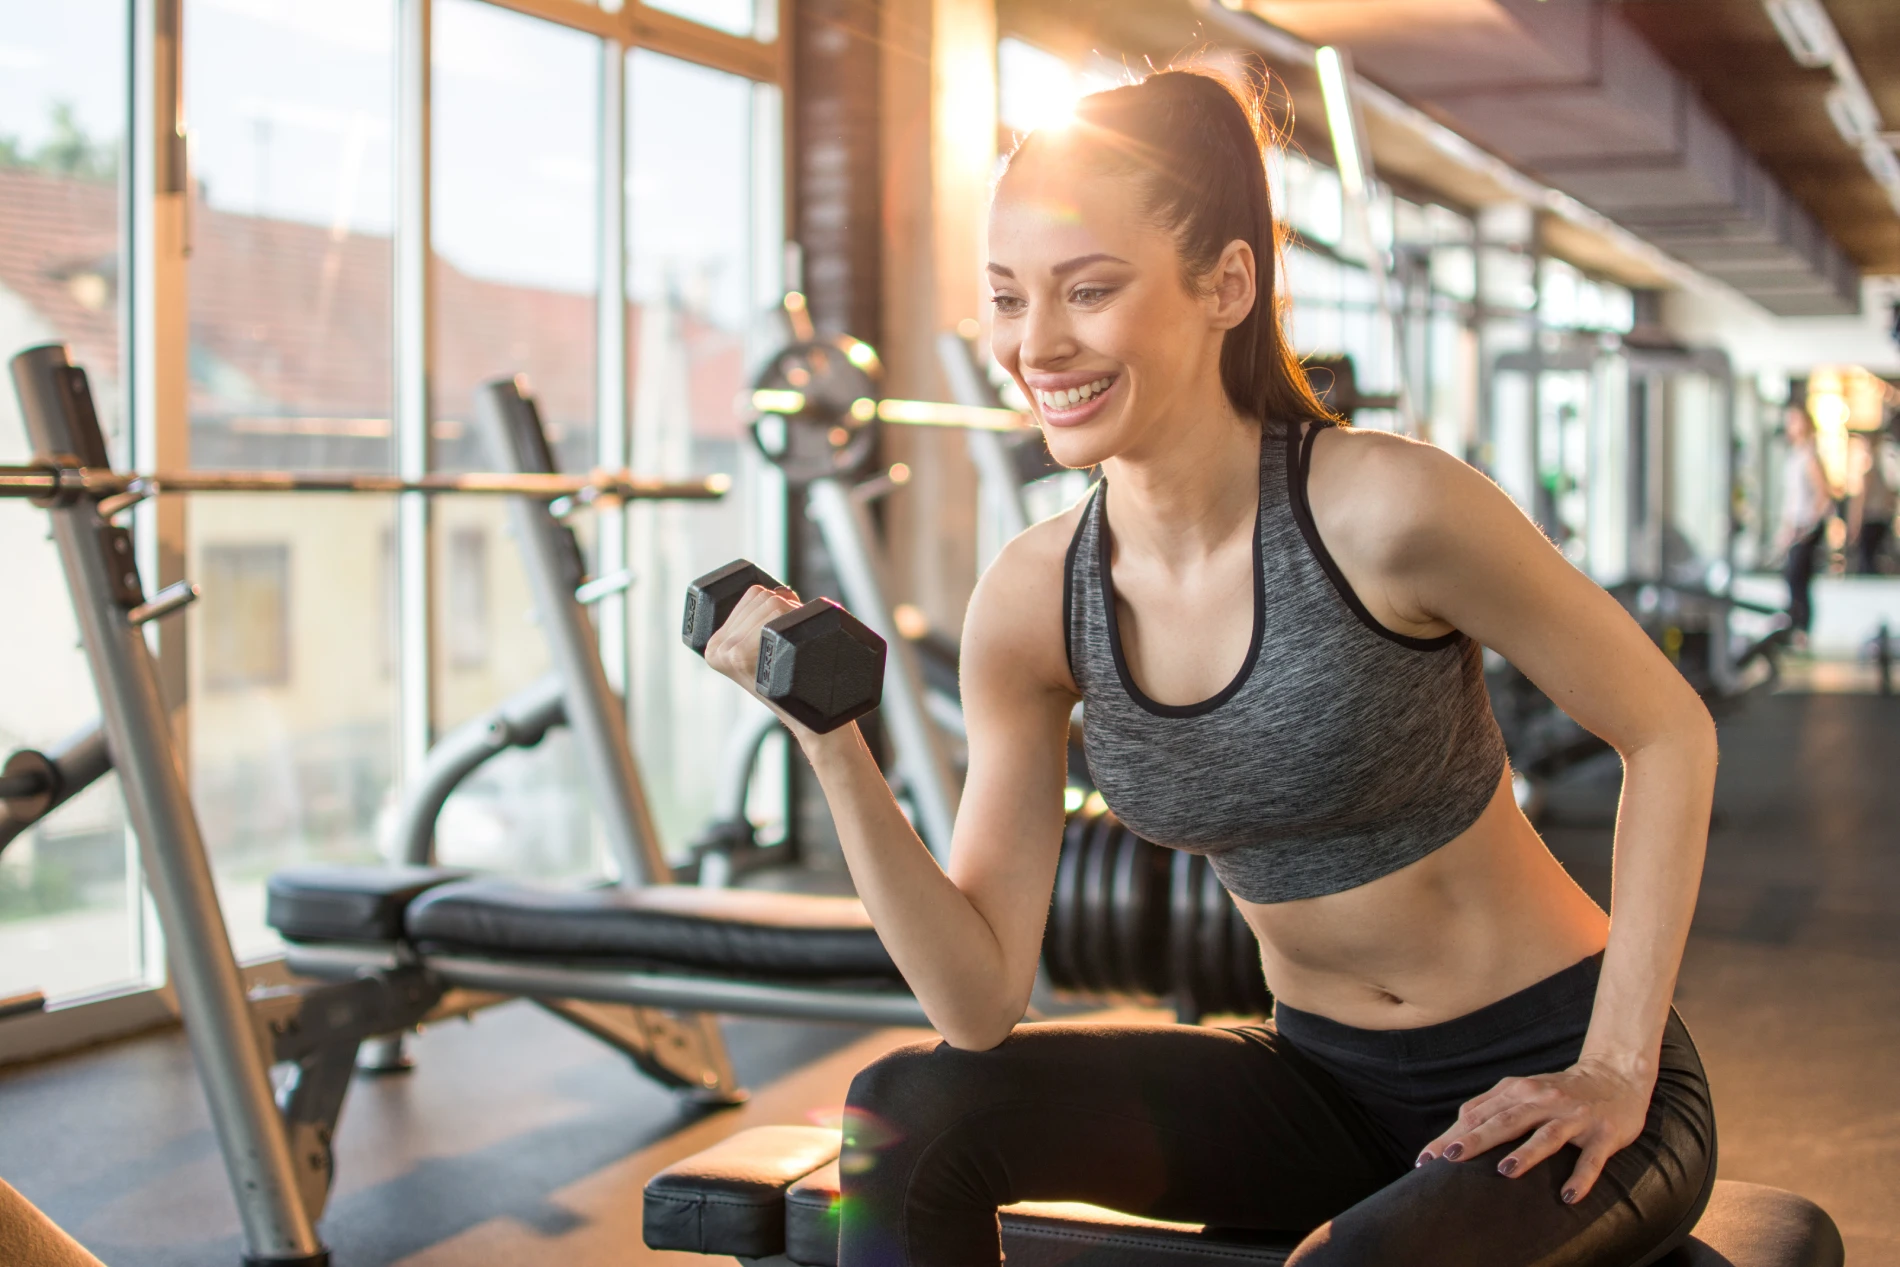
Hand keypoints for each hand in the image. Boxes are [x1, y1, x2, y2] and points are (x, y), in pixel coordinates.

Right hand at [701, 583, 821, 743]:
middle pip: (762, 595)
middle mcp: (716, 648)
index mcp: (714, 645)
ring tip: (797, 644)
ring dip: (795, 615)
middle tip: (795, 639)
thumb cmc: (795, 687)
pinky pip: (776, 617)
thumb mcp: (768, 653)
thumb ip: (762, 622)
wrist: (810, 721)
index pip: (752, 593)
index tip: (786, 630)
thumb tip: (777, 589)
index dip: (779, 603)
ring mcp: (727, 653)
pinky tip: (794, 647)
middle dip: (787, 608)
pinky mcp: (742, 656)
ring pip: (772, 602)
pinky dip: (793, 622)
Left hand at [1416, 1055, 1653, 1203]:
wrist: (1616, 1075)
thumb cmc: (1558, 1091)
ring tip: (1505, 1171)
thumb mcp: (1521, 1092)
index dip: (1451, 1136)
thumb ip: (1490, 1108)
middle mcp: (1542, 1100)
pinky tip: (1568, 1196)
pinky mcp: (1603, 1133)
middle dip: (1476, 1140)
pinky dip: (1581, 1177)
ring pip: (1546, 1136)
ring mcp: (1573, 1117)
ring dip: (1526, 1154)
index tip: (1426, 1159)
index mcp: (1517, 1091)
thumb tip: (1451, 1135)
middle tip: (1450, 1159)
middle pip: (1504, 1121)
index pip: (1477, 1114)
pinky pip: (1591, 1159)